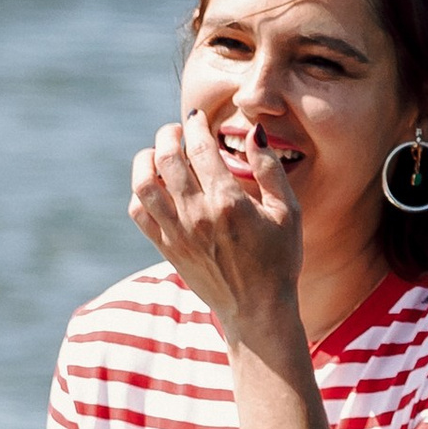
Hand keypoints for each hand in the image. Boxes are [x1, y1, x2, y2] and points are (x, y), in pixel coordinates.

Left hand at [128, 105, 303, 345]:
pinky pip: (139, 213)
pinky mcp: (167, 249)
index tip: (198, 117)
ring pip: (143, 184)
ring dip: (145, 160)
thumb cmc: (279, 260)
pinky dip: (139, 193)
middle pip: (165, 158)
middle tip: (177, 130)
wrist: (258, 311)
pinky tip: (154, 186)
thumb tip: (253, 132)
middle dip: (168, 134)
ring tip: (158, 153)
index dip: (195, 125)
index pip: (200, 147)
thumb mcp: (288, 212)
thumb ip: (269, 169)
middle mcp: (197, 215)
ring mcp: (177, 233)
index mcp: (229, 202)